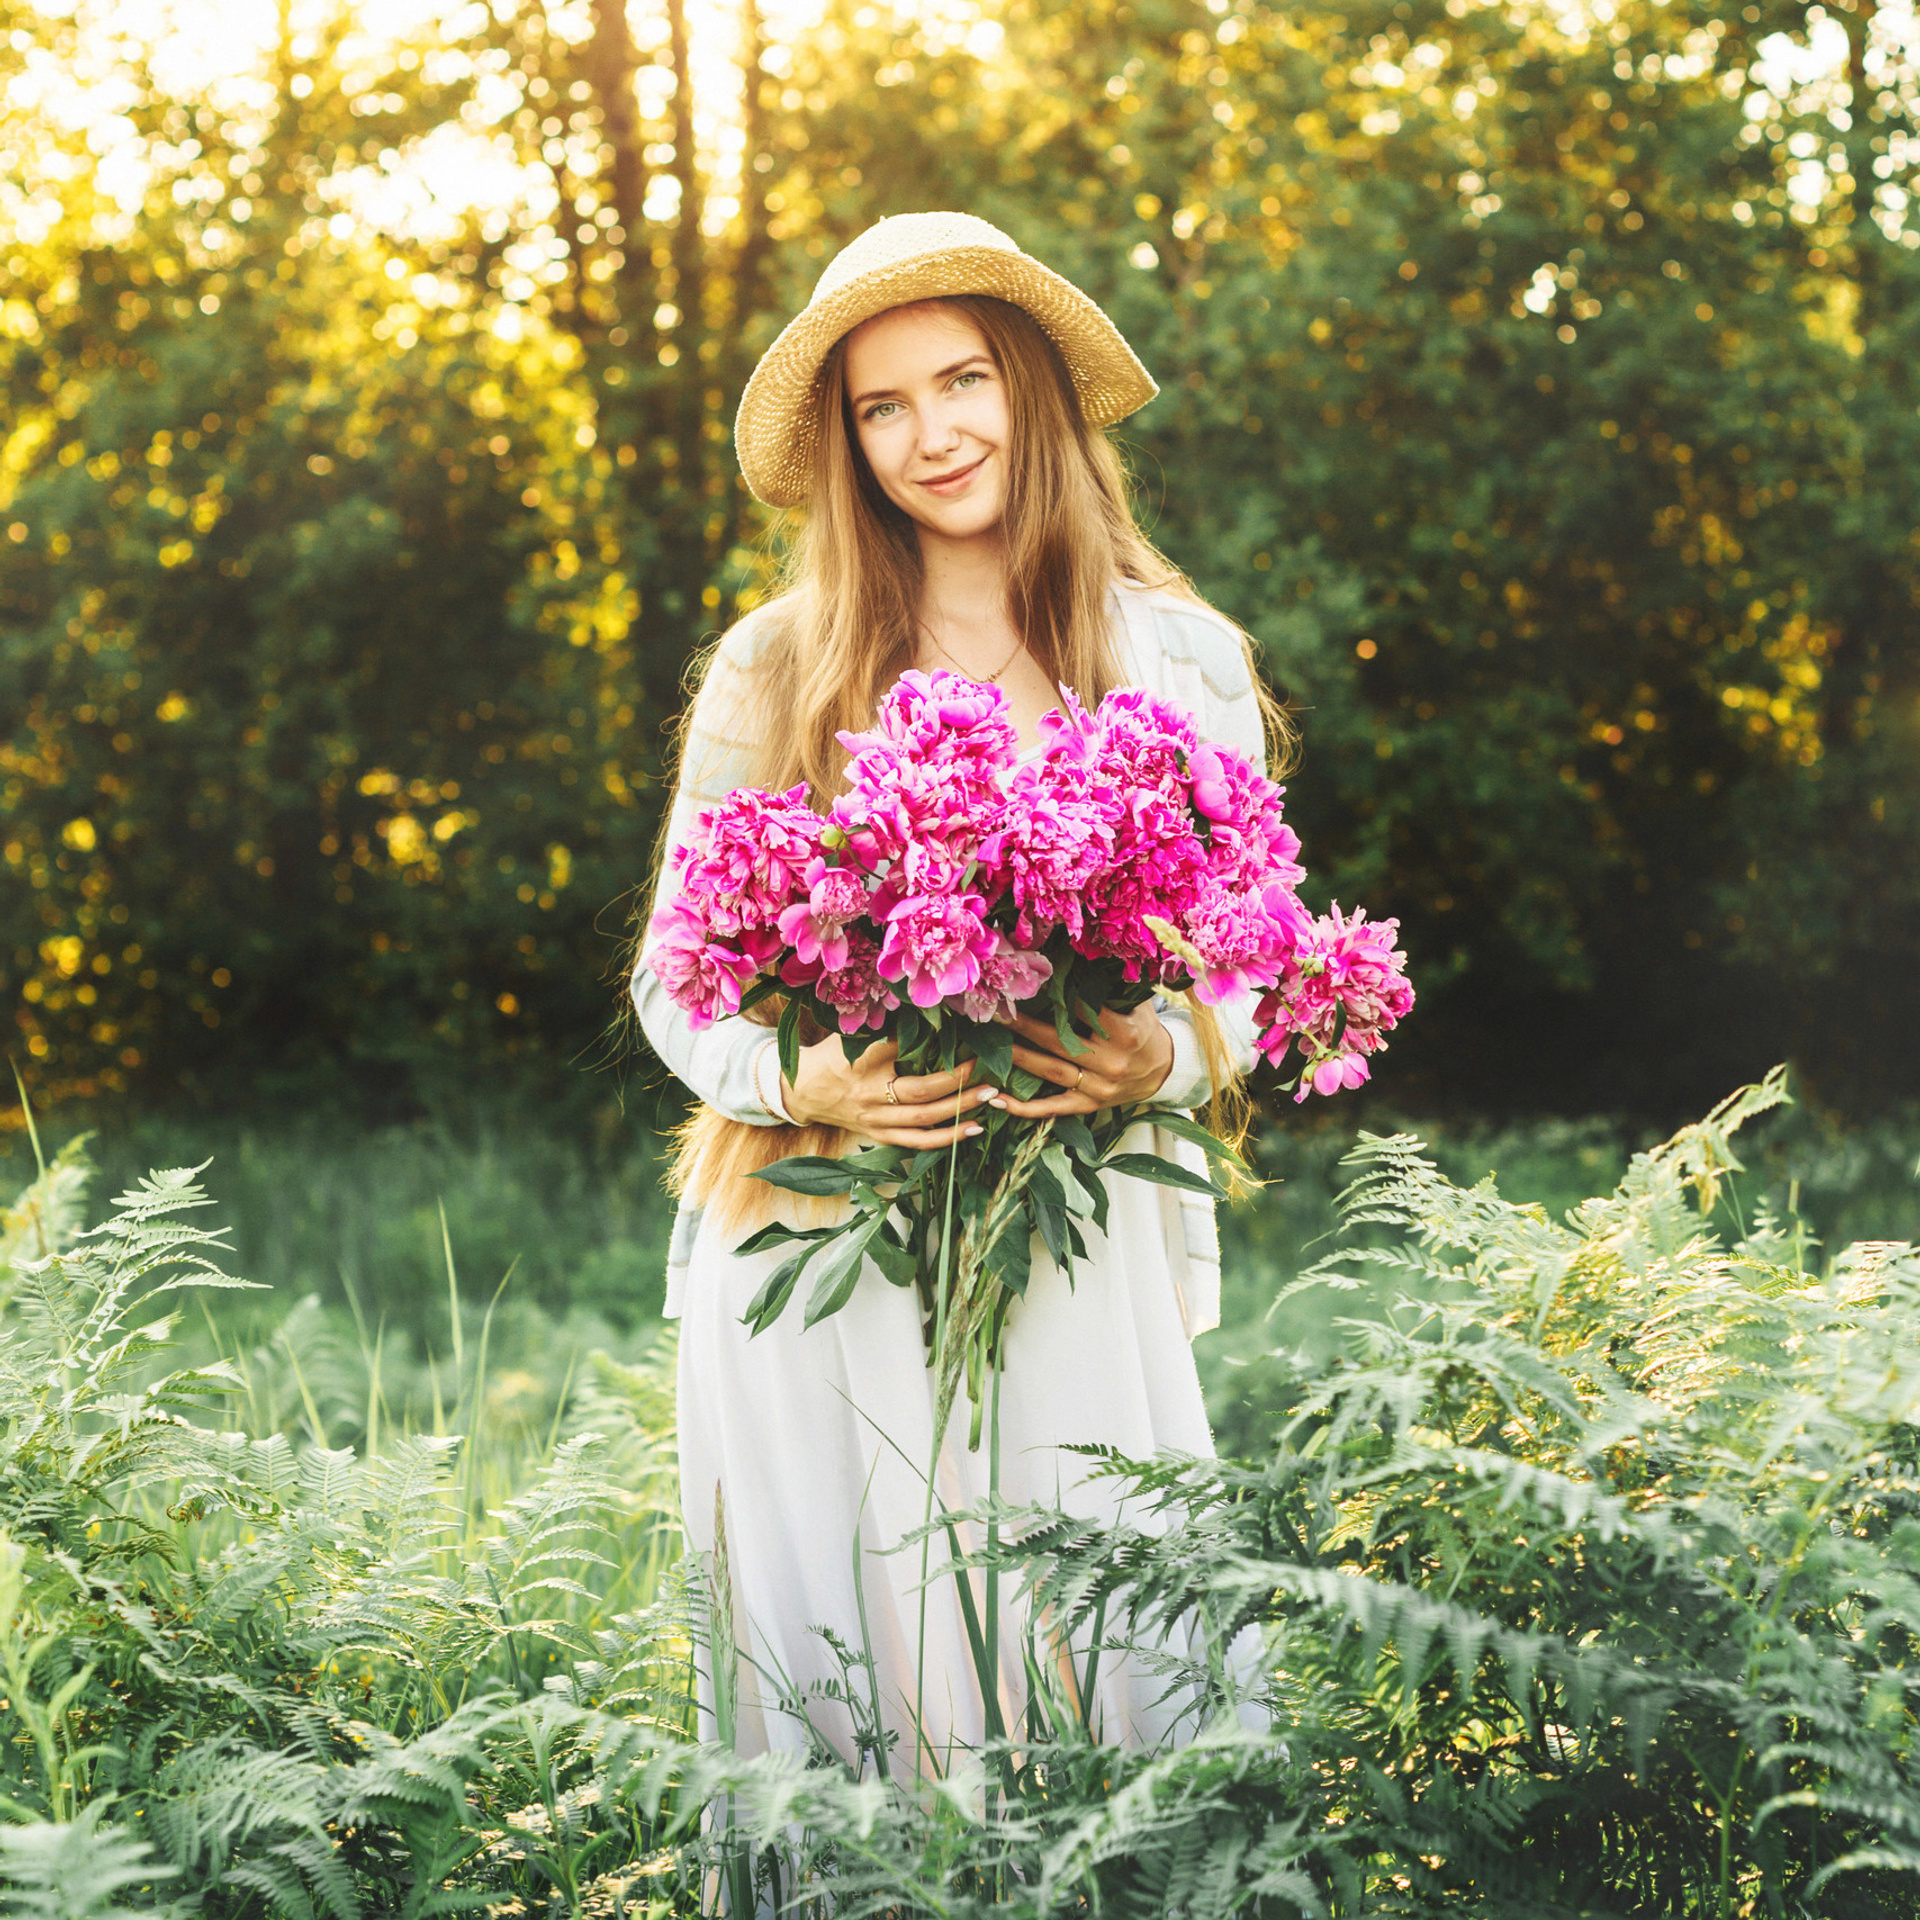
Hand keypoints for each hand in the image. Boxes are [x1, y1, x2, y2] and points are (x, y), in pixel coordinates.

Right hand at [783, 1035, 998, 1149]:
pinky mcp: (878, 1136)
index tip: (959, 1030)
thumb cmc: (832, 1057)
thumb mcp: (852, 1035)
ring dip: (959, 1110)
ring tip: (989, 1097)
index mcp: (860, 1062)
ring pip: (923, 1120)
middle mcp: (868, 1094)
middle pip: (919, 1091)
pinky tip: (973, 1130)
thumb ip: (887, 1027)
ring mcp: (874, 1119)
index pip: (897, 1048)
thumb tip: (932, 1012)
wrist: (802, 1092)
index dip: (930, 1039)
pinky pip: (917, 1143)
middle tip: (985, 1068)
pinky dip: (947, 1139)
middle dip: (956, 1080)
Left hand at [989, 1002, 1173, 1119]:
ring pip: (1050, 1070)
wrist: (1163, 1071)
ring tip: (989, 1044)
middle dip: (1025, 1025)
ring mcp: (1099, 1088)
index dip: (1056, 998)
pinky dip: (1023, 1108)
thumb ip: (1111, 988)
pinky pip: (1052, 1109)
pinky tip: (996, 1101)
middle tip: (996, 1011)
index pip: (1085, 1011)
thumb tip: (1076, 960)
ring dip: (1018, 1057)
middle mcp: (1111, 1062)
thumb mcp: (1137, 1006)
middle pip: (1060, 1041)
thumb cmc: (1143, 1031)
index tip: (1028, 984)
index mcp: (1125, 1033)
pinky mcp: (1088, 1106)